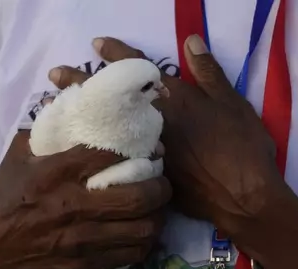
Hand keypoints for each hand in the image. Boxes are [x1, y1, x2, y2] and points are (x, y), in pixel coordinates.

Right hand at [0, 131, 170, 268]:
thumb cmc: (4, 199)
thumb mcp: (18, 158)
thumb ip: (45, 131)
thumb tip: (68, 99)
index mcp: (55, 174)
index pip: (109, 157)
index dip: (139, 150)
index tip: (152, 147)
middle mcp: (72, 206)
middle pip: (137, 197)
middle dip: (160, 186)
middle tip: (162, 179)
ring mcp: (81, 239)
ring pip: (141, 229)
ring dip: (158, 216)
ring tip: (158, 206)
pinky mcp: (86, 263)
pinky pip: (131, 254)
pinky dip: (145, 241)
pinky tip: (145, 230)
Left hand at [50, 36, 297, 268]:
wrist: (243, 197)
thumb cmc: (243, 147)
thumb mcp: (233, 103)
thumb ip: (209, 73)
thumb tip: (189, 40)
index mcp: (173, 102)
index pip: (138, 70)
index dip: (117, 53)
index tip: (96, 43)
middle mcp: (151, 126)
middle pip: (109, 100)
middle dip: (81, 84)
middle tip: (54, 76)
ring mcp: (146, 154)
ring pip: (104, 130)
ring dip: (80, 117)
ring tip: (55, 111)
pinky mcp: (147, 178)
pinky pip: (113, 161)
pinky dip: (94, 153)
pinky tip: (79, 151)